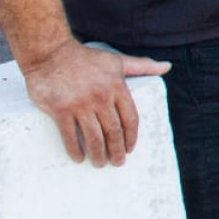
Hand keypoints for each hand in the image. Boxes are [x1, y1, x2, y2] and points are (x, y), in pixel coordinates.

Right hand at [20, 40, 171, 166]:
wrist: (51, 54)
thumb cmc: (86, 59)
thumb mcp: (117, 61)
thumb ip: (142, 66)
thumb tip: (167, 67)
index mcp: (117, 87)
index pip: (130, 118)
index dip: (131, 136)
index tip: (130, 149)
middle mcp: (101, 97)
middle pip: (113, 131)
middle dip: (117, 150)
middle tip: (118, 163)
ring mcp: (80, 104)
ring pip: (94, 136)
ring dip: (98, 154)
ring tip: (100, 164)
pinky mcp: (60, 109)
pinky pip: (70, 135)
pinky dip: (75, 150)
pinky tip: (79, 158)